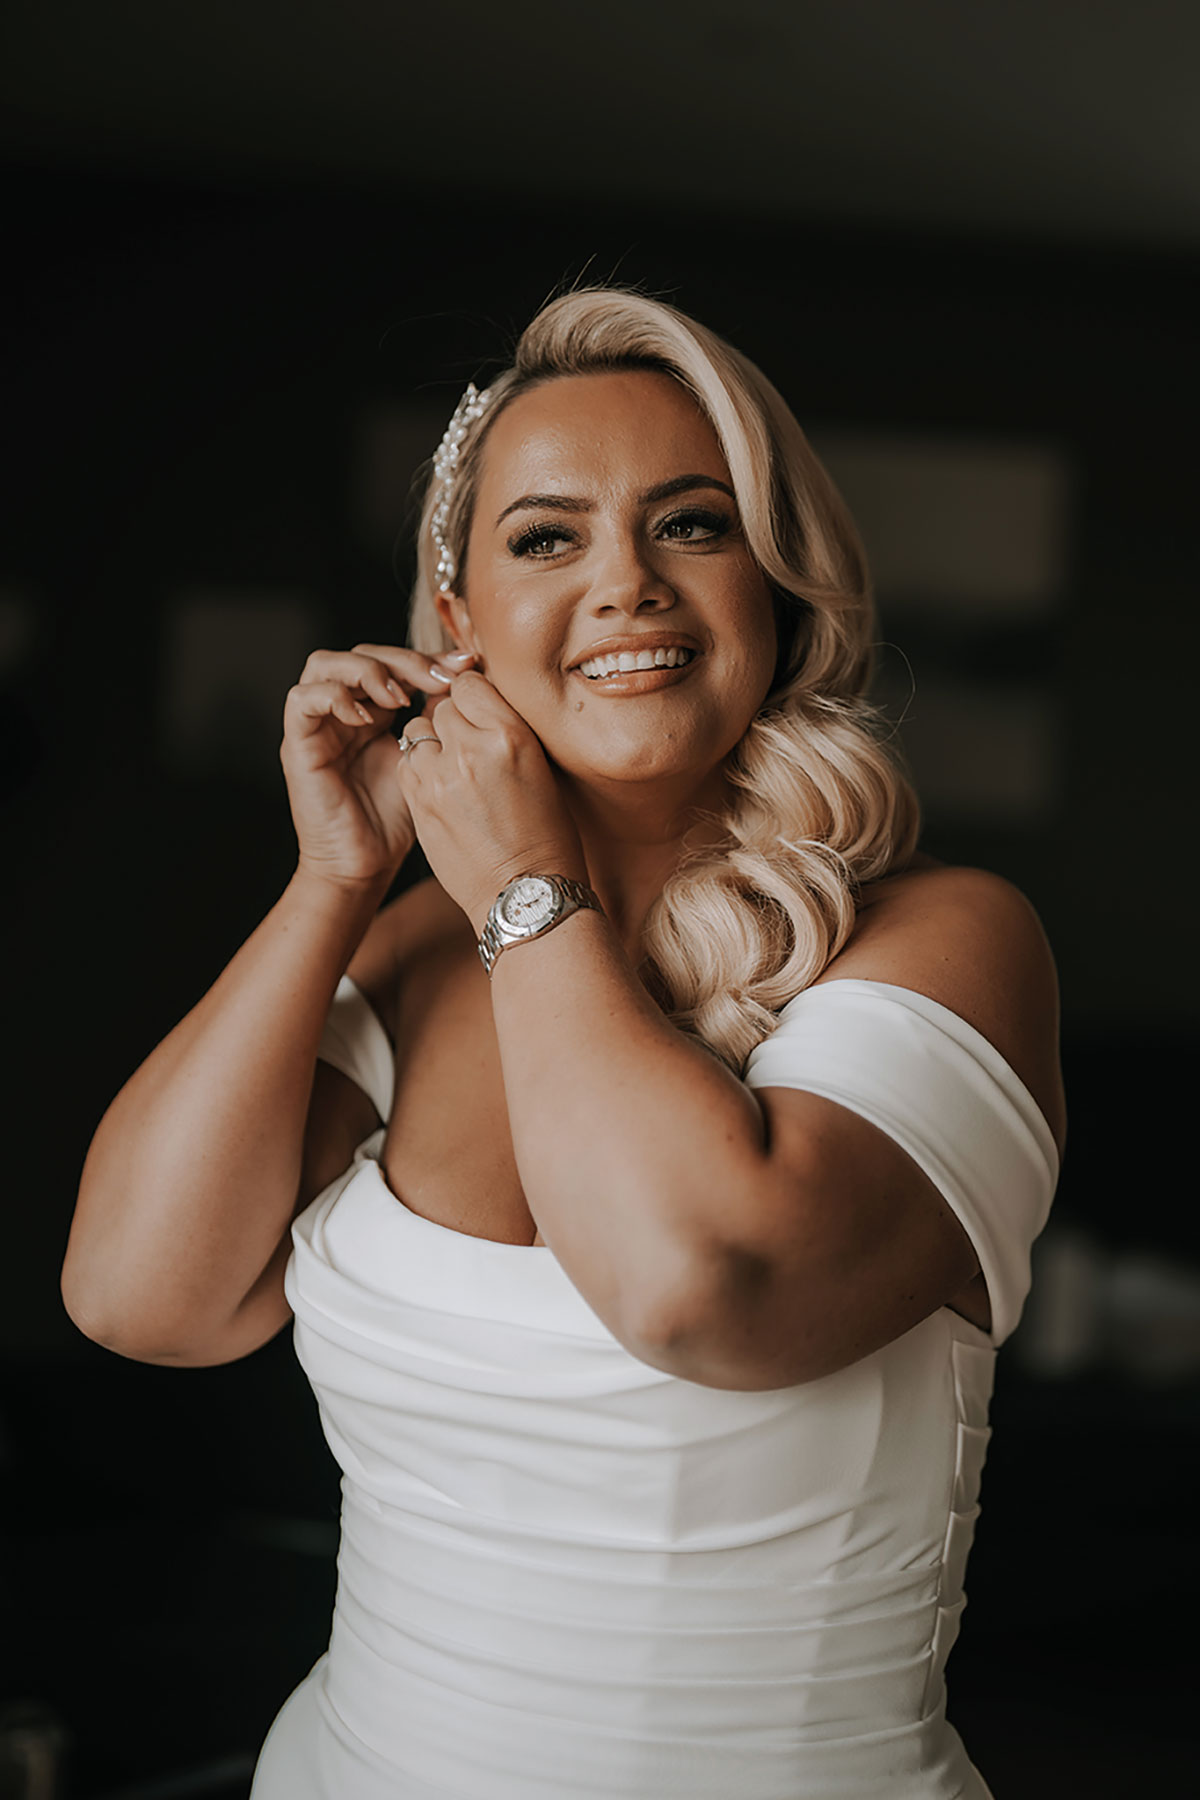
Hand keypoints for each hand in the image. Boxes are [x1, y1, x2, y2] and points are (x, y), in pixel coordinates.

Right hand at [281, 643, 476, 887]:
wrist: (365, 865)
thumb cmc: (396, 821)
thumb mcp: (426, 759)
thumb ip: (436, 719)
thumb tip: (467, 677)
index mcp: (371, 711)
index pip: (392, 661)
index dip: (426, 657)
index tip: (467, 664)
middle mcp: (341, 711)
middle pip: (362, 653)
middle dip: (403, 660)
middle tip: (438, 679)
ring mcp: (316, 725)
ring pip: (324, 664)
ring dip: (365, 671)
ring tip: (399, 698)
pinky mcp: (296, 743)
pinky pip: (301, 699)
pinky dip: (333, 697)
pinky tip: (365, 717)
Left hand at [396, 670, 584, 930]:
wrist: (523, 894)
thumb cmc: (545, 835)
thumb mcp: (540, 768)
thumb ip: (503, 730)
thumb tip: (475, 704)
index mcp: (510, 735)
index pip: (470, 683)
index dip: (474, 698)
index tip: (481, 715)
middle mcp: (470, 750)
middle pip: (441, 705)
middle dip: (452, 721)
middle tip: (469, 748)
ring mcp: (438, 777)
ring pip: (417, 731)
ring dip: (431, 743)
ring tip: (454, 770)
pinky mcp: (418, 802)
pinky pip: (407, 763)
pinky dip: (419, 769)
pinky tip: (441, 790)